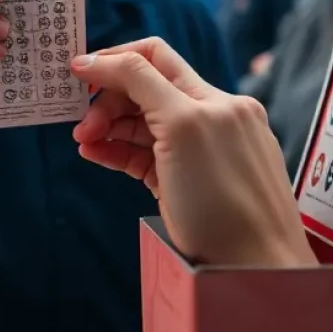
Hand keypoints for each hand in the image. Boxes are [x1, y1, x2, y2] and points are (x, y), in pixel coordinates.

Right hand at [70, 38, 314, 268]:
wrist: (257, 273)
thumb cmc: (225, 204)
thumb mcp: (181, 127)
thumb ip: (141, 83)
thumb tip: (94, 59)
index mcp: (211, 98)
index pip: (153, 58)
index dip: (111, 59)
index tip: (75, 71)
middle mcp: (209, 116)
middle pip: (143, 90)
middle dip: (106, 101)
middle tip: (81, 125)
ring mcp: (200, 150)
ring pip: (143, 124)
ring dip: (108, 126)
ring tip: (84, 142)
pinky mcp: (189, 180)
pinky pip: (148, 154)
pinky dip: (118, 150)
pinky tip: (95, 153)